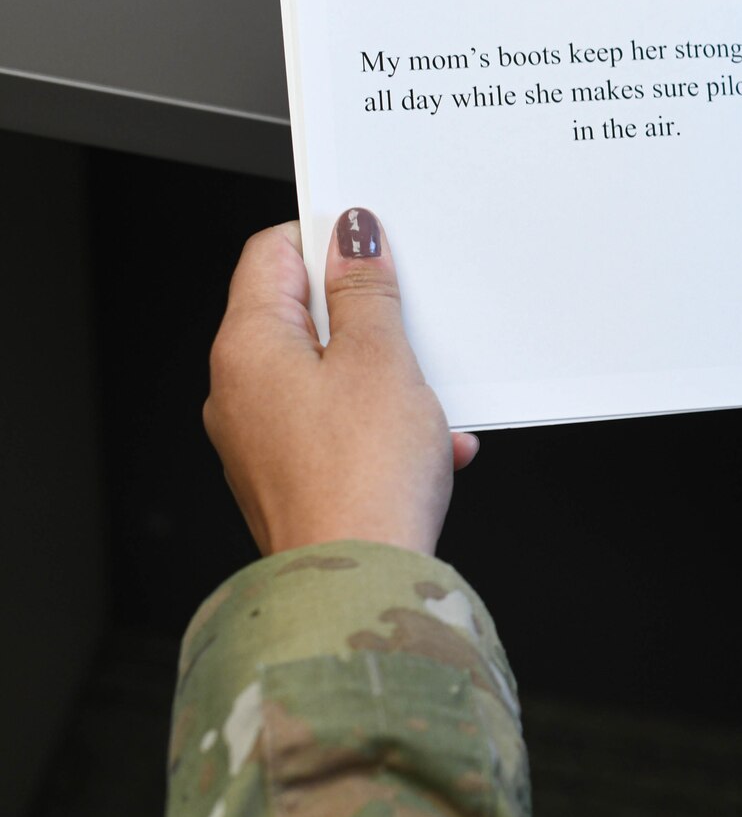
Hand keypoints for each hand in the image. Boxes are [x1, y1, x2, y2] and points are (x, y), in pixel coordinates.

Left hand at [203, 210, 477, 555]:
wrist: (356, 578)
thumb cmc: (361, 478)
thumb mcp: (381, 360)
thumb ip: (365, 292)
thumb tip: (351, 238)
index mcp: (247, 347)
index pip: (271, 254)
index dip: (325, 239)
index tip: (373, 246)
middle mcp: (238, 390)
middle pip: (299, 316)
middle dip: (365, 317)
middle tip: (410, 328)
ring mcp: (259, 438)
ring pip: (325, 374)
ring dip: (383, 376)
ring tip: (427, 402)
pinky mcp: (288, 476)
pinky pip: (335, 425)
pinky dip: (380, 424)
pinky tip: (428, 445)